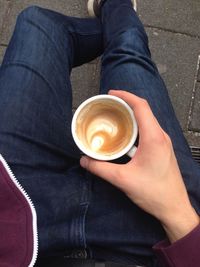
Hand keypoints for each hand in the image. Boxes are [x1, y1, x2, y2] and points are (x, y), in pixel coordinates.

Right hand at [80, 90, 198, 242]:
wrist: (174, 207)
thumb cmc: (153, 192)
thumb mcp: (122, 180)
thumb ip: (100, 168)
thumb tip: (84, 160)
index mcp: (154, 137)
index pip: (141, 106)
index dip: (126, 96)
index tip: (111, 93)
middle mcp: (161, 136)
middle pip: (144, 111)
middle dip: (126, 104)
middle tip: (108, 105)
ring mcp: (163, 142)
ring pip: (146, 121)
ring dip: (131, 116)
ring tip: (114, 117)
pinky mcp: (162, 149)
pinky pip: (148, 130)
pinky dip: (135, 127)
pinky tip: (124, 135)